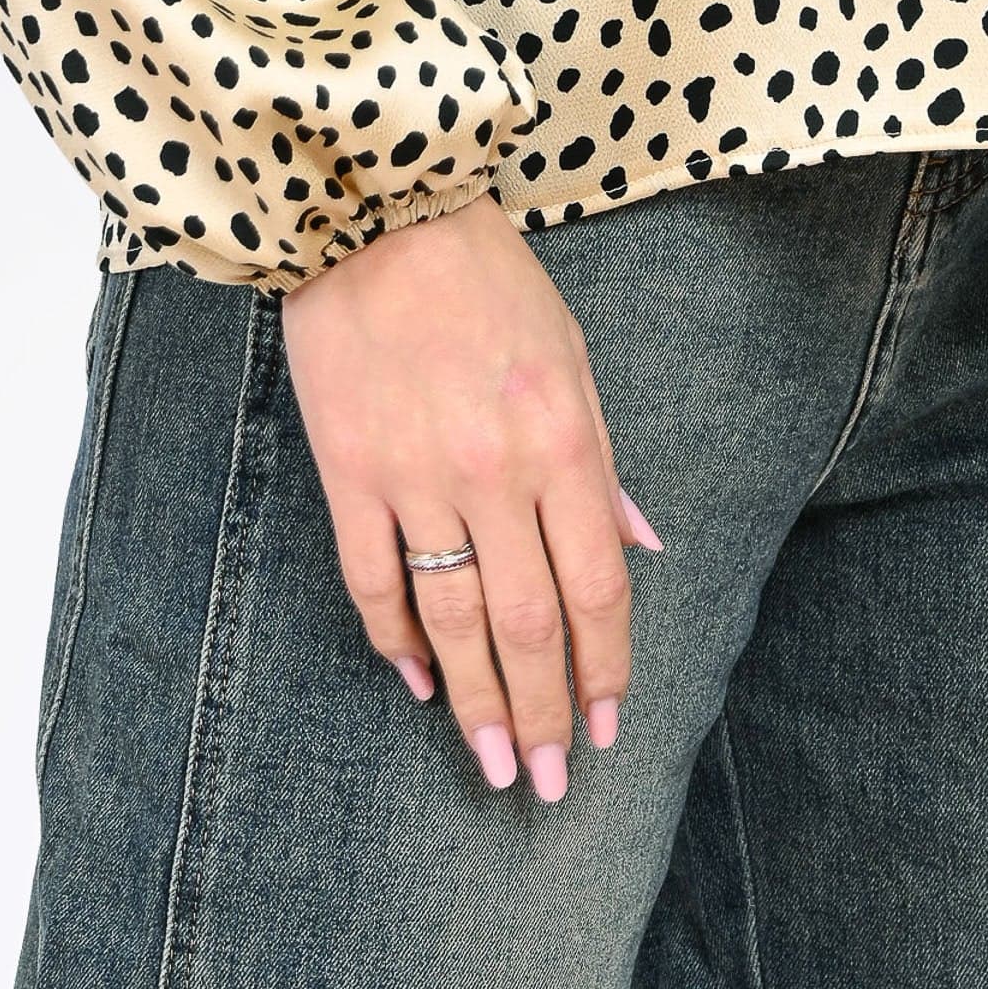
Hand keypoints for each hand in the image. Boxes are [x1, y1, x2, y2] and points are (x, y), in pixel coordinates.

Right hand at [280, 193, 660, 801]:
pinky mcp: (347, 469)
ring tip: (496, 765)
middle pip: (529, 623)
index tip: (610, 722)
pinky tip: (417, 681)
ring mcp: (415, 475)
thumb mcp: (571, 354)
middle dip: (545, 711)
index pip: (597, 583)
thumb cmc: (486, 274)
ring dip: (478, 703)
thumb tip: (640, 548)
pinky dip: (395, 640)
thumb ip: (601, 462)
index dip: (607, 664)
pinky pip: (373, 578)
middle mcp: (495, 469)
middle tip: (553, 780)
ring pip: (455, 619)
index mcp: (562, 437)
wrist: (373, 208)